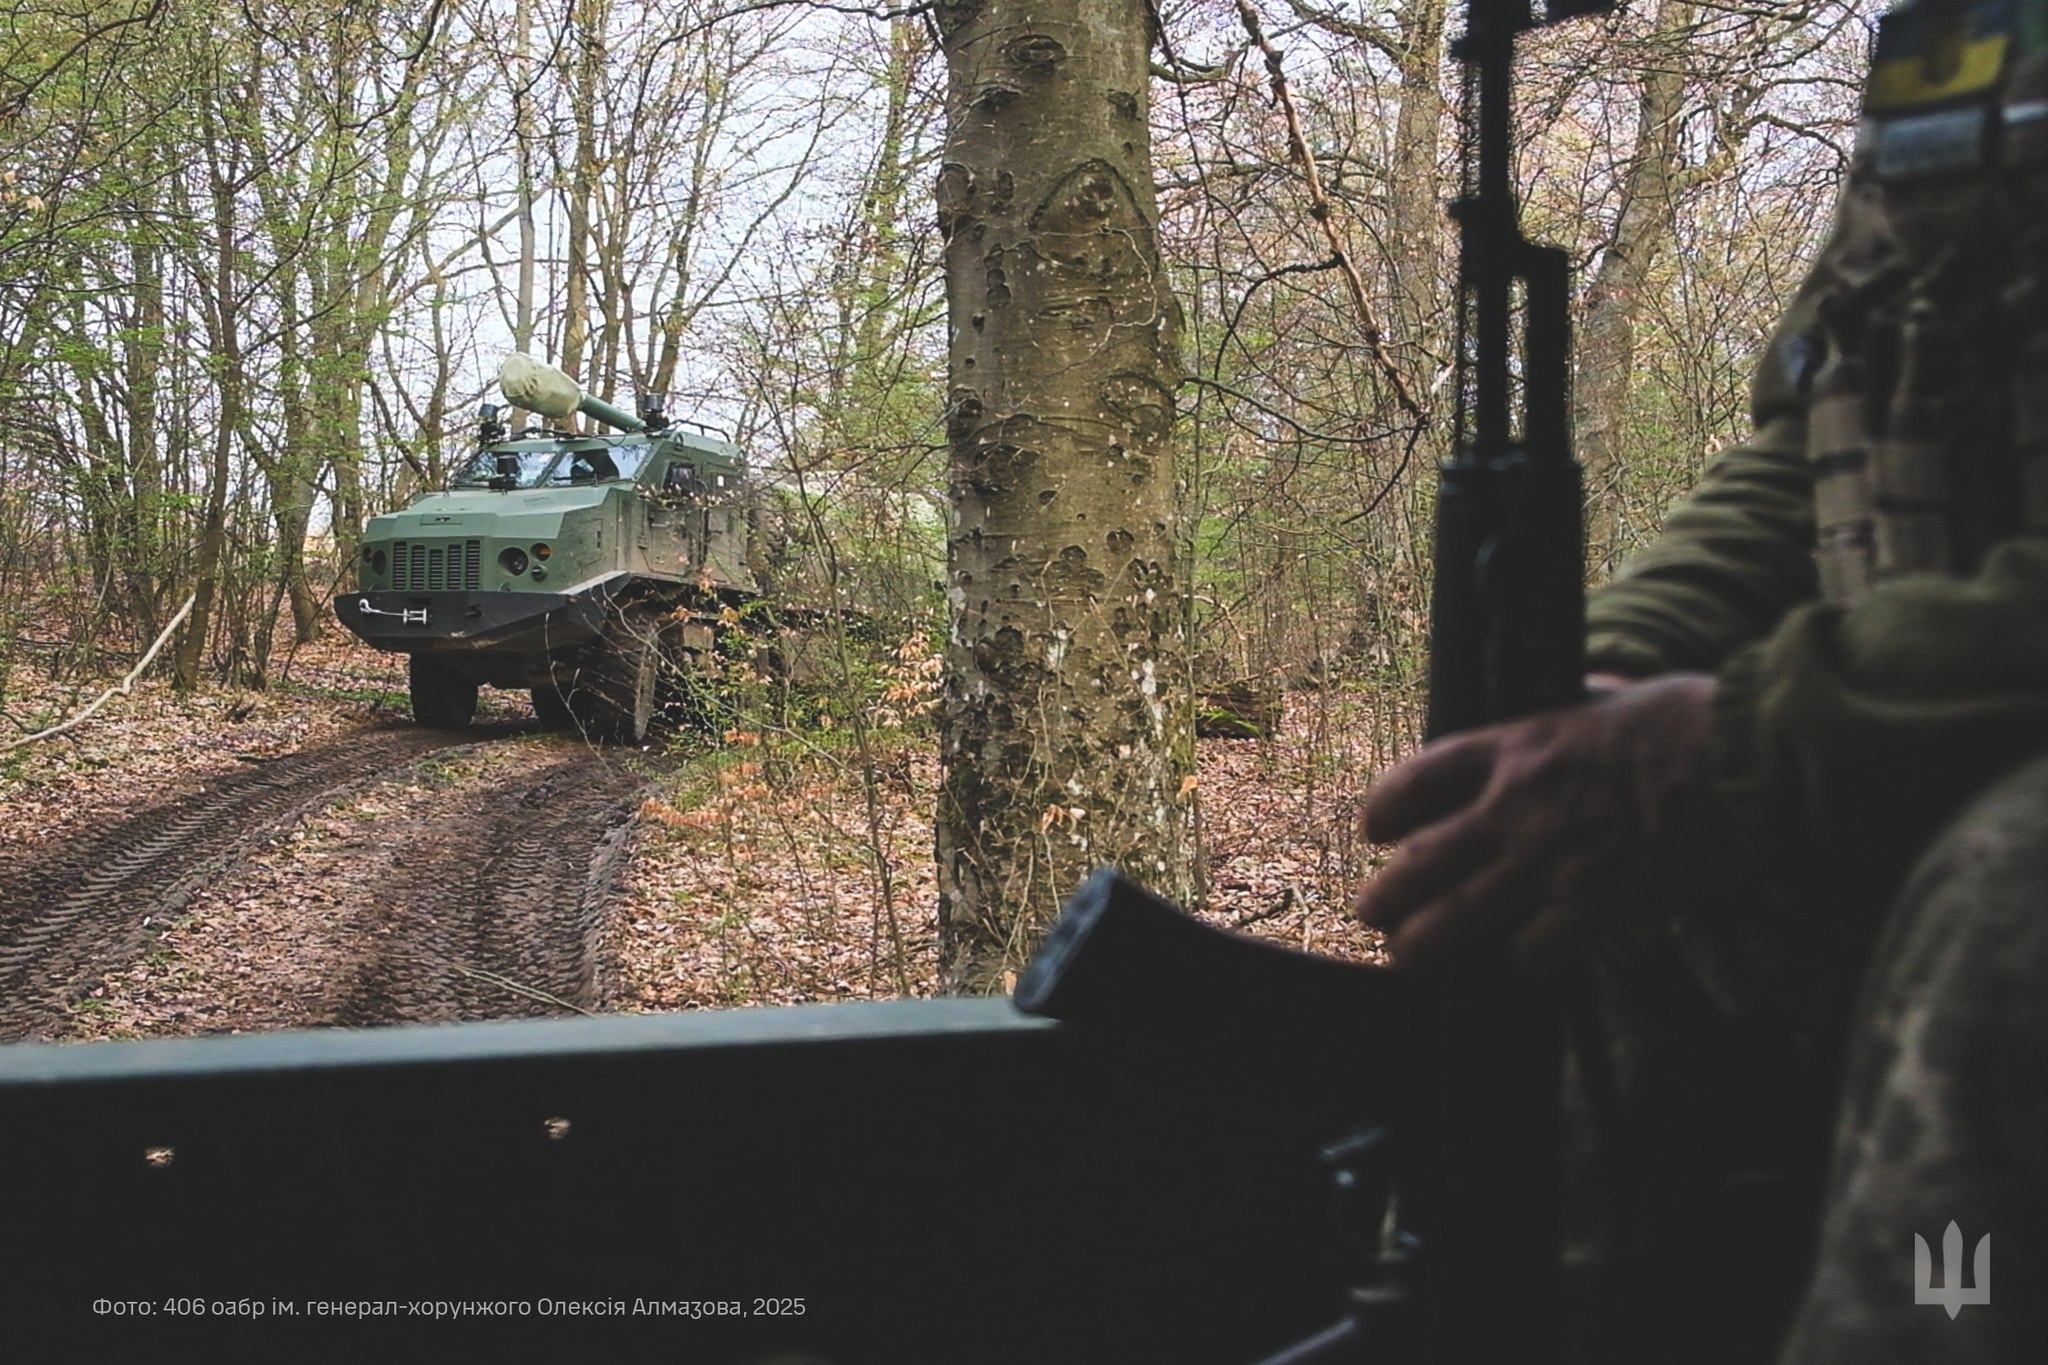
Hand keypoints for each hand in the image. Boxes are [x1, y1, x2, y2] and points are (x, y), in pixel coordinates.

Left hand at [1353, 674, 1741, 974]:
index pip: (1420, 777)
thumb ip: (1577, 710)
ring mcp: (1550, 860)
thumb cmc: (1695, 720)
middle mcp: (1517, 803)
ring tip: (1405, 954)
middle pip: (1422, 859)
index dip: (1386, 809)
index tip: (1376, 830)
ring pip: (1456, 915)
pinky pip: (1532, 949)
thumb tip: (1582, 689)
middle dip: (1386, 892)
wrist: (1753, 759)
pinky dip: (1523, 959)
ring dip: (1422, 941)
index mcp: (1518, 744)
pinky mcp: (1593, 906)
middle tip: (1371, 910)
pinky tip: (1526, 961)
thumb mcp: (1610, 701)